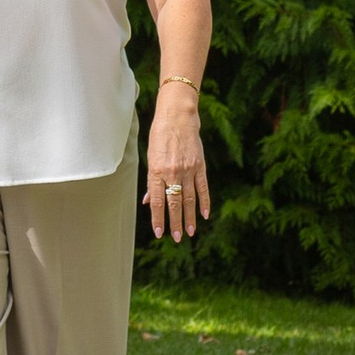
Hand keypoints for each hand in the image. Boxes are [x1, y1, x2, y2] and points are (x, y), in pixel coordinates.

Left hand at [144, 84, 208, 243]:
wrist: (177, 116)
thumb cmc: (159, 136)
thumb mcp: (150, 157)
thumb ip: (151, 181)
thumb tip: (149, 201)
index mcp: (156, 171)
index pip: (158, 201)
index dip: (158, 218)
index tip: (160, 233)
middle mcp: (172, 172)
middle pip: (174, 203)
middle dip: (176, 222)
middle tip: (178, 238)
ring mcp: (188, 169)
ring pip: (190, 199)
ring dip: (190, 217)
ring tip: (190, 232)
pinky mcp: (200, 166)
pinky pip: (203, 188)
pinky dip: (204, 202)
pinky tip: (205, 215)